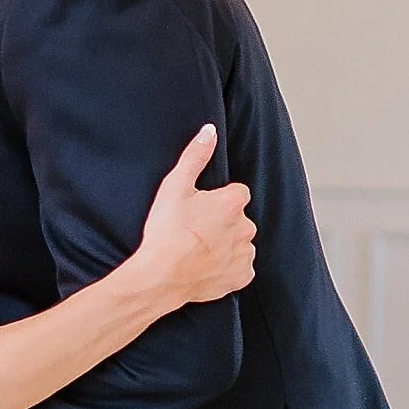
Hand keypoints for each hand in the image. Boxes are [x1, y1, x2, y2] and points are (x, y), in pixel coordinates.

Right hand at [135, 126, 254, 305]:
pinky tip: (206, 266)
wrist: (161, 275)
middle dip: (222, 222)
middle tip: (195, 230)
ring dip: (225, 244)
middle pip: (238, 218)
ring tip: (198, 249)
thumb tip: (209, 132)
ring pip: (239, 243)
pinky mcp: (241, 276)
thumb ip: (195, 156)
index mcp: (234, 202)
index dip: (217, 200)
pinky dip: (227, 267)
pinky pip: (239, 268)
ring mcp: (245, 253)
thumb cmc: (167, 231)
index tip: (200, 209)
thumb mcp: (175, 186)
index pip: (236, 193)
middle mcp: (246, 227)